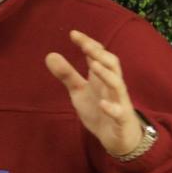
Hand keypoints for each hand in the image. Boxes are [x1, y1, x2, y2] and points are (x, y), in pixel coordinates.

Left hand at [45, 30, 147, 158]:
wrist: (118, 138)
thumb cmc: (100, 110)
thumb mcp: (79, 92)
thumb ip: (67, 74)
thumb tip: (49, 55)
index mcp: (102, 78)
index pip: (98, 55)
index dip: (88, 44)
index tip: (73, 34)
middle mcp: (112, 86)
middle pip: (112, 64)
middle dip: (99, 54)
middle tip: (85, 45)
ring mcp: (119, 102)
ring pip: (118, 85)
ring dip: (106, 74)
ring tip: (93, 65)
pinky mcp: (122, 120)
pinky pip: (120, 113)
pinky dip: (112, 108)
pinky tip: (103, 104)